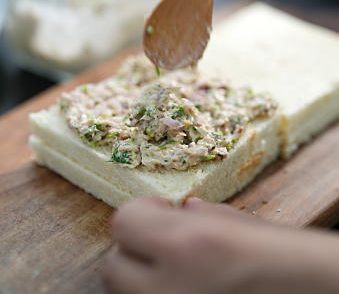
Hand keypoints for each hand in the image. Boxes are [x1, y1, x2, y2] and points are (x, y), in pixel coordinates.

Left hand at [103, 196, 338, 293]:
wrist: (293, 289)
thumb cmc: (269, 253)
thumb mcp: (230, 220)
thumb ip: (193, 214)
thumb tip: (177, 212)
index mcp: (185, 246)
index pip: (123, 223)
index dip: (139, 211)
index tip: (160, 211)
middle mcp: (168, 288)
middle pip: (112, 266)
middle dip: (131, 248)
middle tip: (160, 240)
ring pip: (122, 293)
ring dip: (137, 275)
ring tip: (169, 264)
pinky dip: (152, 290)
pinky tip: (180, 281)